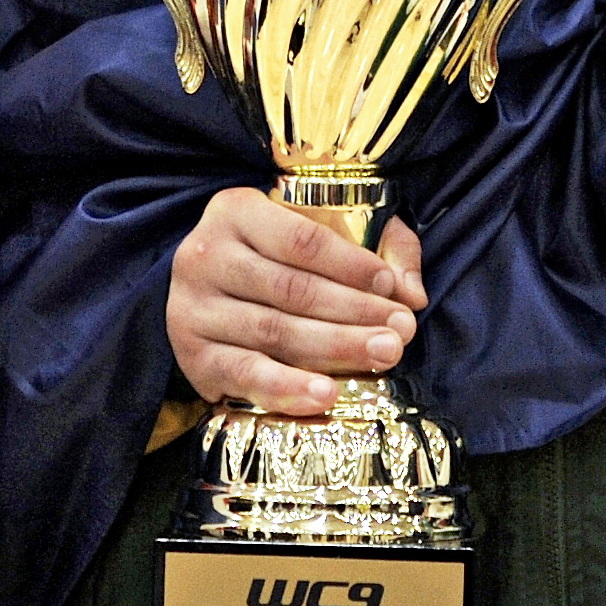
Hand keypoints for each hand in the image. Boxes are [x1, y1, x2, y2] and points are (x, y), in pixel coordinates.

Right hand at [166, 190, 426, 415]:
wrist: (211, 293)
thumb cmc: (279, 257)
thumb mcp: (326, 230)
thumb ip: (381, 247)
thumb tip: (413, 293)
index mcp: (235, 211)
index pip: (302, 239)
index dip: (352, 265)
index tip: (392, 288)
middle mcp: (204, 256)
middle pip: (292, 289)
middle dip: (355, 312)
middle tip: (402, 332)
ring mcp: (192, 308)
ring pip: (274, 332)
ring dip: (335, 348)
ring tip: (382, 356)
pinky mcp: (192, 356)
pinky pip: (245, 374)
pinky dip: (288, 387)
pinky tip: (326, 394)